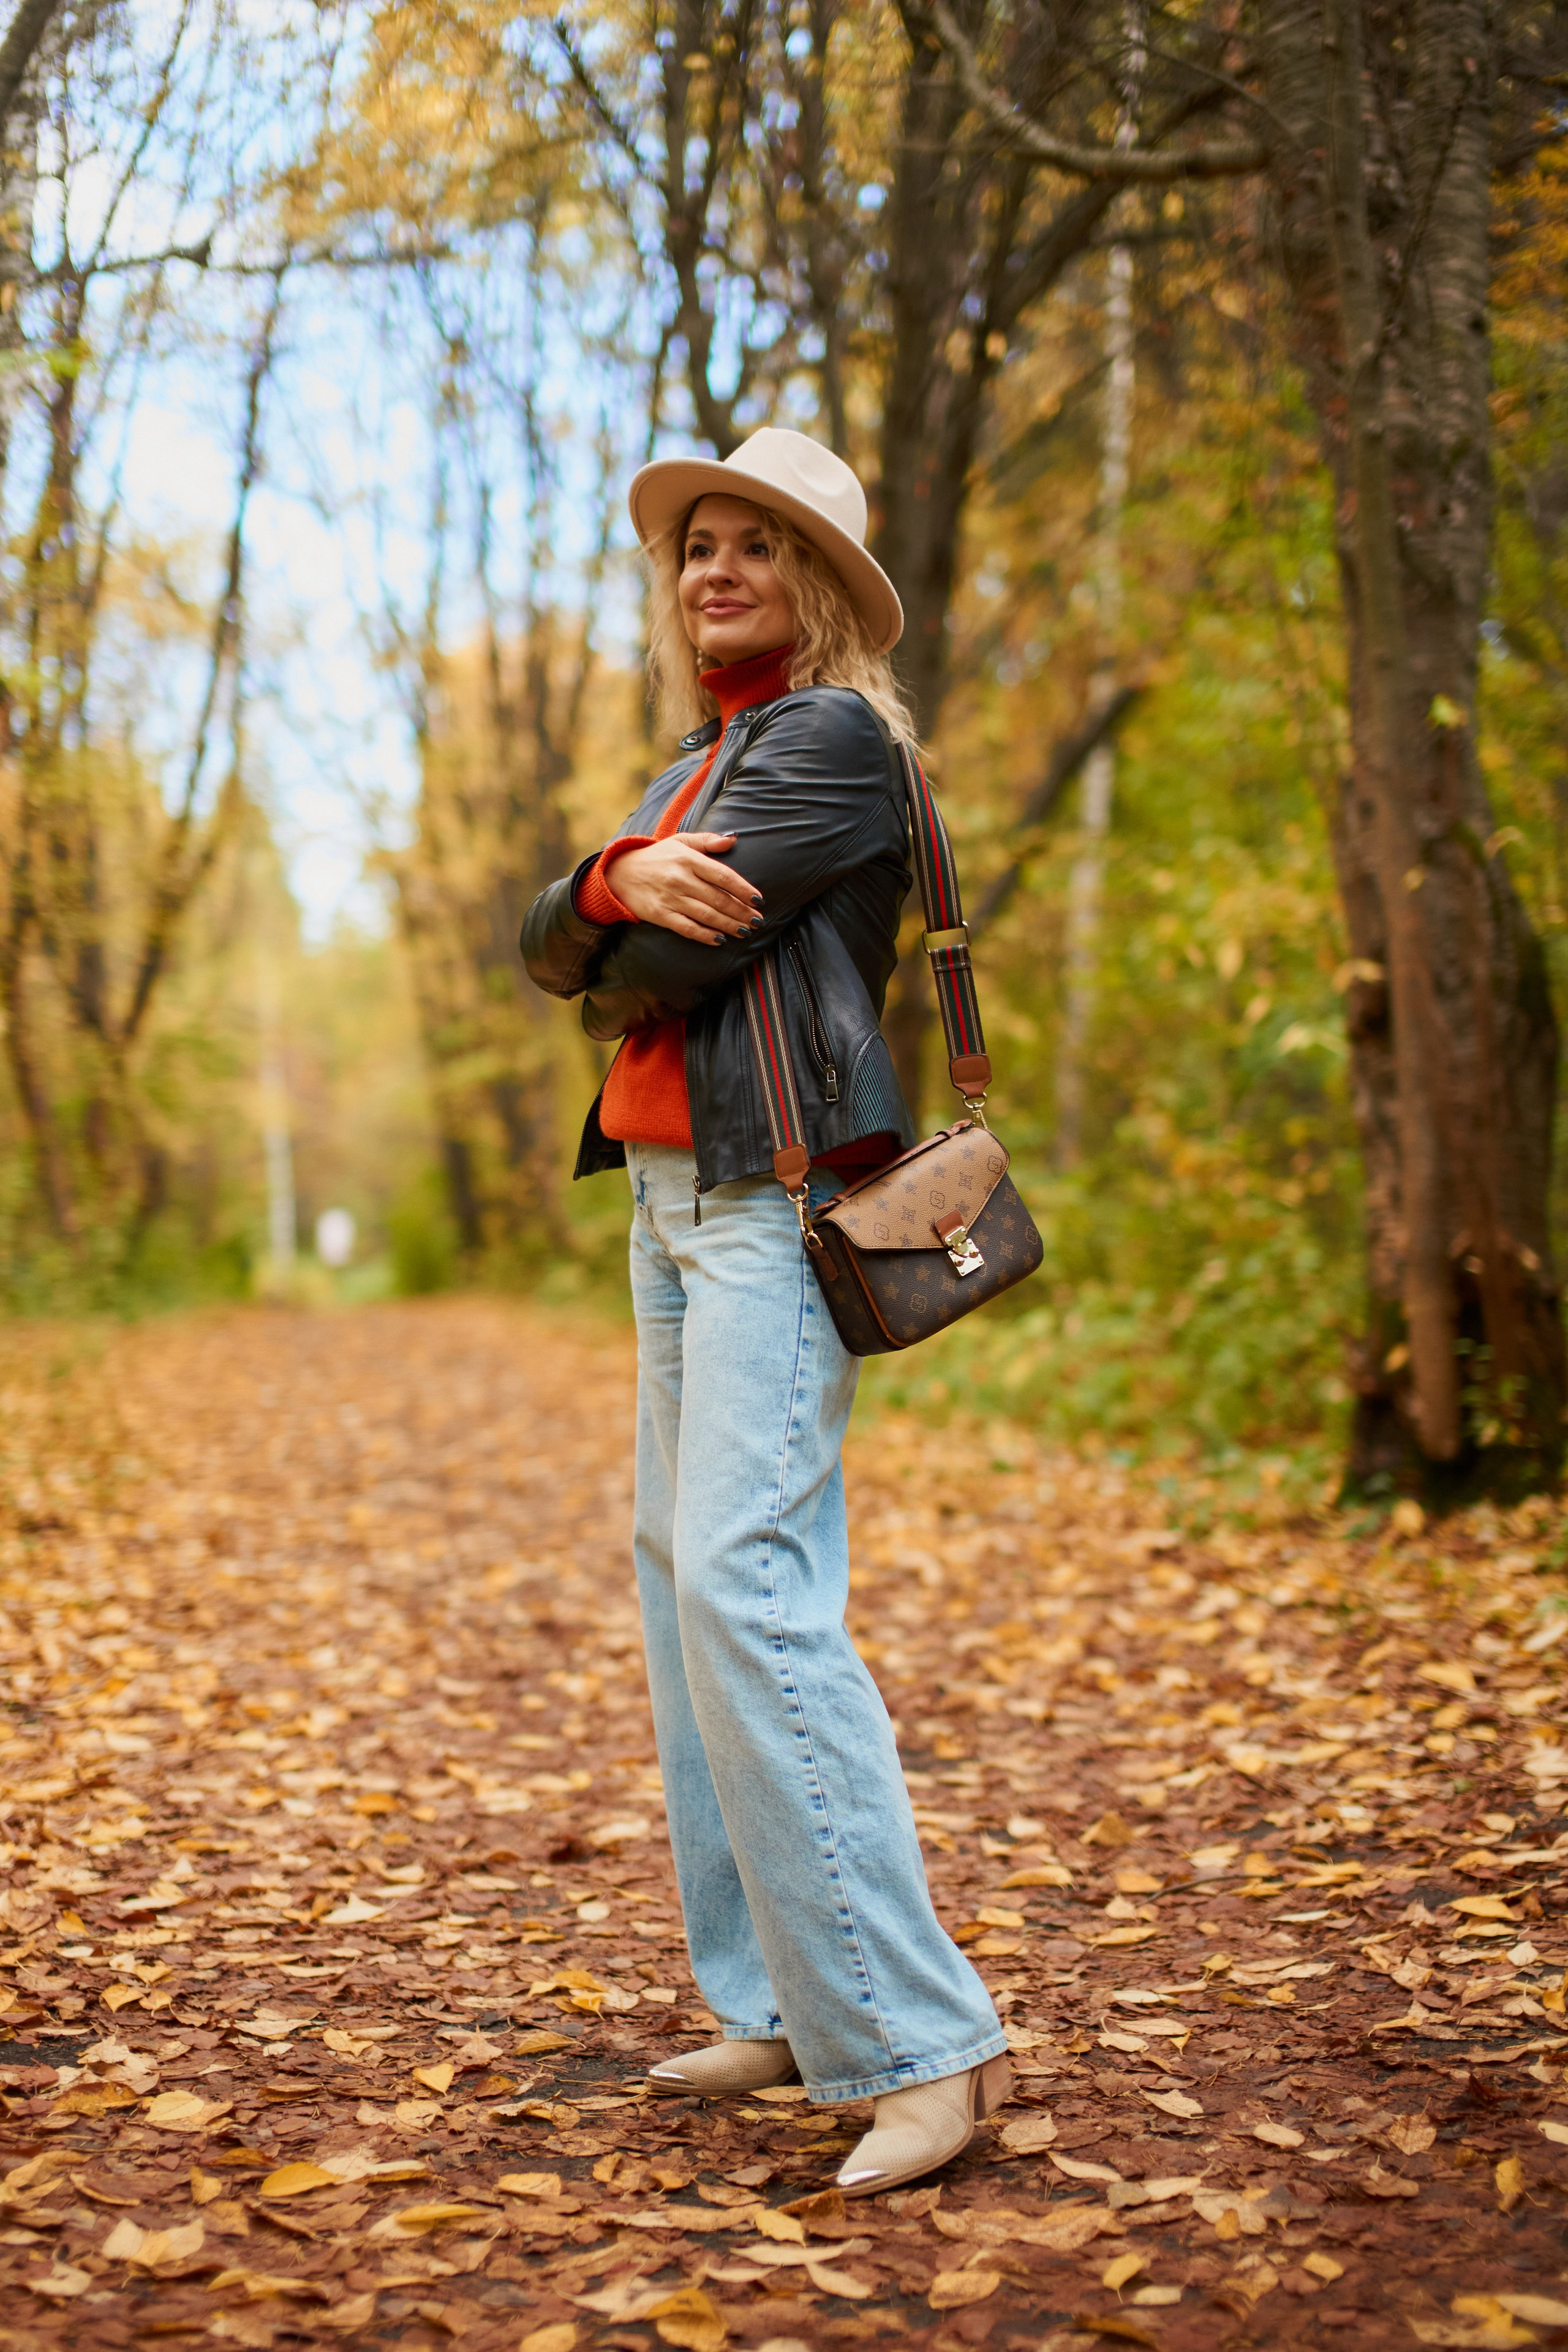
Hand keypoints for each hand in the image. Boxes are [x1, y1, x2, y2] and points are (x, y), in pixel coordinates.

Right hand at [607, 831, 762, 943]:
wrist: (619, 873)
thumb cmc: (656, 856)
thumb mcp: (680, 841)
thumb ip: (708, 840)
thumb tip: (733, 839)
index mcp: (688, 859)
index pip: (723, 876)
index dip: (743, 889)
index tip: (758, 900)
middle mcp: (681, 879)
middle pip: (719, 899)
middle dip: (742, 912)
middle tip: (758, 921)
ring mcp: (670, 898)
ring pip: (707, 915)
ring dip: (729, 925)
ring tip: (746, 931)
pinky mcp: (661, 915)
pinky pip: (687, 928)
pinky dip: (705, 935)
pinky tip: (720, 940)